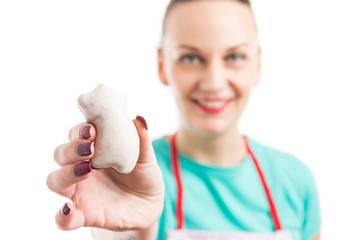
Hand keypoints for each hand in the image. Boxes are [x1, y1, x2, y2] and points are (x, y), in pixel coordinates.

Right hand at [46, 118, 164, 230]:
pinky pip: (63, 219)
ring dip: (66, 173)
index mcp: (94, 149)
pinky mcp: (83, 214)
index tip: (92, 129)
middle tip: (90, 147)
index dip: (80, 130)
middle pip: (61, 154)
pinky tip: (68, 210)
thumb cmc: (144, 174)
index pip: (77, 135)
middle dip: (71, 149)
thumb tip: (140, 120)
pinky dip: (62, 215)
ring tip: (86, 169)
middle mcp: (80, 167)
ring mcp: (79, 191)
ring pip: (55, 180)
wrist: (149, 203)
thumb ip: (142, 141)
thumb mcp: (147, 158)